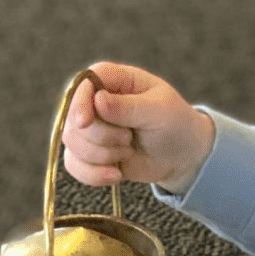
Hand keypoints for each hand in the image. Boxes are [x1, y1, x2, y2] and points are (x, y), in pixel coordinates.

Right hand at [62, 62, 214, 193]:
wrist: (183, 156)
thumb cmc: (175, 124)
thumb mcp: (160, 111)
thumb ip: (129, 106)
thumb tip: (98, 100)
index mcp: (115, 80)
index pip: (84, 83)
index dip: (79, 102)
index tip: (85, 122)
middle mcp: (96, 100)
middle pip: (74, 117)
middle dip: (101, 136)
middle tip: (129, 139)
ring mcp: (90, 127)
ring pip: (72, 141)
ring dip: (101, 155)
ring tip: (129, 151)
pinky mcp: (89, 152)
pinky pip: (73, 164)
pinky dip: (93, 174)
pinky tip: (116, 175)